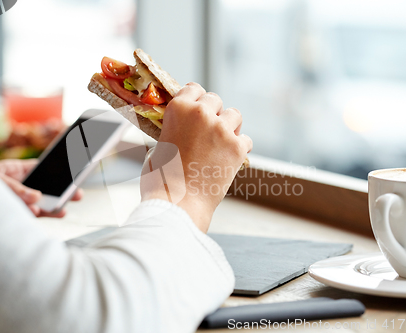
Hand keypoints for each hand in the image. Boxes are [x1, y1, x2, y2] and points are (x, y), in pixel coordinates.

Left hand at [0, 159, 82, 217]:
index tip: (73, 172)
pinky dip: (40, 215)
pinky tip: (41, 212)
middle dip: (63, 192)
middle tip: (78, 195)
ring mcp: (21, 200)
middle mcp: (22, 186)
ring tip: (61, 208)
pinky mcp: (18, 214)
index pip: (42, 168)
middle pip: (47, 188)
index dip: (58, 169)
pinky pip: (33, 215)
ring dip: (52, 206)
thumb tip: (36, 198)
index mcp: (18, 170)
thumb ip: (16, 188)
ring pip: (42, 203)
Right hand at [141, 82, 251, 231]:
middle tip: (207, 129)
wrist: (178, 203)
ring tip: (221, 141)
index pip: (194, 88)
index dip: (196, 99)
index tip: (197, 107)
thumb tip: (182, 129)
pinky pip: (246, 139)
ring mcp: (222, 130)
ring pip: (234, 115)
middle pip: (215, 99)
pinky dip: (240, 147)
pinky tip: (230, 157)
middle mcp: (202, 113)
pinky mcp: (237, 148)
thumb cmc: (162, 179)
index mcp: (179, 109)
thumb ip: (174, 129)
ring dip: (229, 125)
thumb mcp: (159, 145)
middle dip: (212, 112)